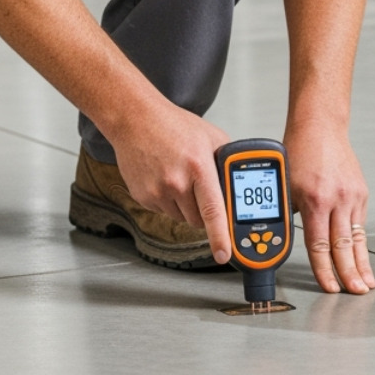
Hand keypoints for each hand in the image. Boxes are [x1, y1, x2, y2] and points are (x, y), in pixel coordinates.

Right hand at [106, 99, 234, 263]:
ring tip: (181, 178)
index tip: (225, 254)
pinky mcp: (143, 197)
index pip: (213, 210)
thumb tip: (239, 185)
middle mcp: (176, 182)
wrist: (135, 120)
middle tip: (202, 190)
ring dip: (187, 207)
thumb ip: (227, 162)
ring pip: (182, 218)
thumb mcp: (212, 137)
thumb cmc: (173, 125)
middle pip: (199, 219)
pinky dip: (169, 202)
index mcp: (198, 167)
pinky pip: (165, 211)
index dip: (221, 237)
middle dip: (206, 212)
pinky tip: (166, 179)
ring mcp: (157, 192)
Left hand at [286, 120, 373, 294]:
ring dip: (362, 264)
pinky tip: (363, 257)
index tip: (329, 287)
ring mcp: (352, 196)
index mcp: (315, 200)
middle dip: (350, 274)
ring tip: (367, 283)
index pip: (320, 245)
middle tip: (356, 293)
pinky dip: (361, 243)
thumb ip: (290, 213)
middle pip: (344, 246)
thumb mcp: (286, 185)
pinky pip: (360, 223)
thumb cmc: (300, 151)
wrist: (321, 127)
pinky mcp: (361, 192)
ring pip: (357, 238)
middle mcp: (337, 200)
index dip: (324, 270)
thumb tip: (286, 238)